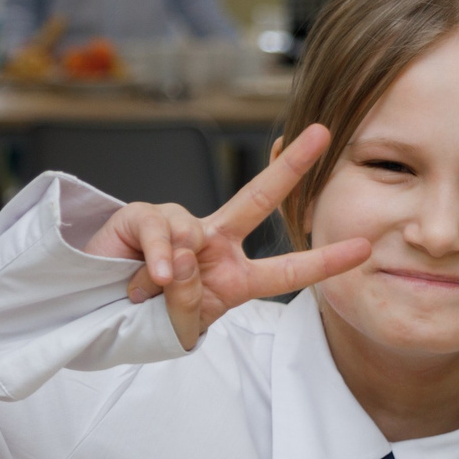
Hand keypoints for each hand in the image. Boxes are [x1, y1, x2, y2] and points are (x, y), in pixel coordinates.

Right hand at [86, 124, 371, 349]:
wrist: (95, 317)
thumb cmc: (142, 321)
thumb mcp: (179, 324)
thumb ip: (191, 300)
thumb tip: (186, 258)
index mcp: (233, 276)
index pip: (286, 270)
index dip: (323, 261)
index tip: (364, 248)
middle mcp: (212, 243)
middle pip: (257, 199)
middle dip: (291, 167)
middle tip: (322, 134)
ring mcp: (178, 226)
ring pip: (191, 233)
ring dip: (174, 268)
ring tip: (153, 290)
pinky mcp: (140, 216)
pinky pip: (158, 229)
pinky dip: (156, 256)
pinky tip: (148, 279)